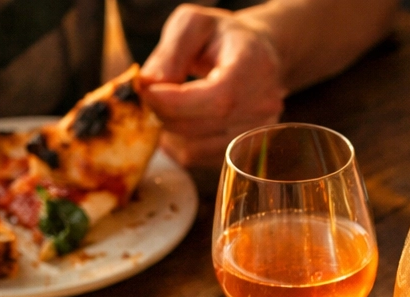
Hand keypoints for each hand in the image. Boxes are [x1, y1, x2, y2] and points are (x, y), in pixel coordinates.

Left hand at [141, 4, 287, 167]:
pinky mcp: (246, 151)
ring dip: (169, 131)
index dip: (178, 102)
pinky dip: (179, 144)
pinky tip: (174, 122)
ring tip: (159, 108)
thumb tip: (149, 85)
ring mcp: (258, 133)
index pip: (219, 98)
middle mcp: (264, 105)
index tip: (146, 92)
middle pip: (208, 125)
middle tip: (145, 97)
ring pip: (200, 148)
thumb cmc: (223, 37)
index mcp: (255, 66)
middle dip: (166, 113)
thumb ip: (170, 53)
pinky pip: (202, 159)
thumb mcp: (193, 25)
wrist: (257, 56)